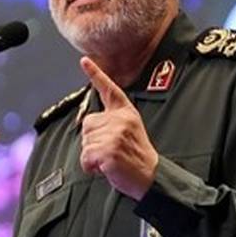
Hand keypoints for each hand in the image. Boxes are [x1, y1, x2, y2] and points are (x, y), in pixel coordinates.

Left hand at [79, 57, 158, 199]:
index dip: (96, 74)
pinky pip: (85, 157)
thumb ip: (111, 121)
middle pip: (87, 123)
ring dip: (92, 155)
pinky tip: (105, 167)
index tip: (84, 60)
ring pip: (85, 142)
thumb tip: (89, 125)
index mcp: (126, 113)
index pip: (109, 90)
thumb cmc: (136, 156)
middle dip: (92, 140)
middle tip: (111, 150)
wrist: (150, 176)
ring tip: (110, 159)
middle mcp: (120, 120)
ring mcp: (115, 135)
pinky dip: (90, 166)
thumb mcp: (128, 130)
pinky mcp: (109, 151)